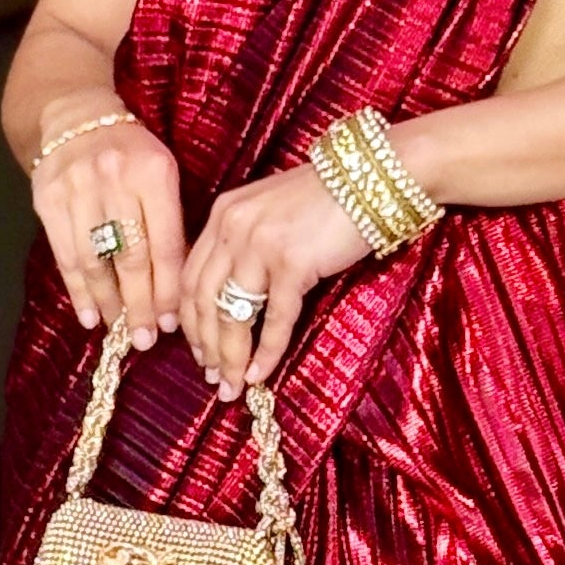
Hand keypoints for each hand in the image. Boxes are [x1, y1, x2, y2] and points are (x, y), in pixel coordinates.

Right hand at [31, 106, 185, 346]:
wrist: (75, 117)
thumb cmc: (131, 153)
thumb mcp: (161, 173)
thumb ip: (170, 221)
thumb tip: (176, 287)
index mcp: (154, 173)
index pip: (164, 243)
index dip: (168, 287)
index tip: (173, 321)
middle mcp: (115, 180)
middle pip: (131, 256)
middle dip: (141, 304)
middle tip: (147, 339)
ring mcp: (78, 190)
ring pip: (96, 261)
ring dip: (109, 303)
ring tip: (120, 331)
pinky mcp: (48, 200)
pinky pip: (65, 256)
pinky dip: (78, 291)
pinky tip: (89, 316)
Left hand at [181, 164, 371, 396]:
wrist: (374, 179)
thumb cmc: (328, 200)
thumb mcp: (271, 213)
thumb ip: (245, 244)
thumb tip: (233, 298)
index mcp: (223, 214)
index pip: (191, 277)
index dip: (189, 320)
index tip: (197, 349)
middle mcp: (232, 227)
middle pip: (202, 299)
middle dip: (205, 345)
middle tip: (212, 376)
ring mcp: (260, 244)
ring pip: (231, 315)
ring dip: (229, 357)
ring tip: (231, 385)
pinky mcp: (292, 262)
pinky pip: (274, 319)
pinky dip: (265, 352)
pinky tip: (259, 374)